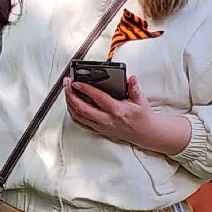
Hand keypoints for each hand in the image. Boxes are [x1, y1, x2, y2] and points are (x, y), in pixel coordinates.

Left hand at [64, 75, 191, 155]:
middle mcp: (106, 120)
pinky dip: (72, 113)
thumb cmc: (142, 116)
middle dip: (71, 94)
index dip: (85, 88)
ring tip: (66, 91)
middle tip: (66, 83)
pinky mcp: (99, 130)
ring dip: (69, 103)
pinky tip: (70, 105)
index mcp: (117, 110)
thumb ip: (134, 88)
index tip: (76, 81)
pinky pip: (81, 122)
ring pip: (78, 116)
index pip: (97, 98)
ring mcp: (101, 126)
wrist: (146, 133)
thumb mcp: (141, 100)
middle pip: (82, 108)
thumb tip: (131, 78)